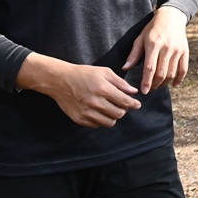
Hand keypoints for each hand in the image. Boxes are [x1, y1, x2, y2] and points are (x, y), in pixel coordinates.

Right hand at [16, 53, 141, 127]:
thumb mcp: (104, 72)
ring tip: (110, 108)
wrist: (60, 81)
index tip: (137, 105)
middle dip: (123, 110)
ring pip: (109, 122)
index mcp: (103, 88)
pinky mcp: (80, 119)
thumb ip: (120, 82)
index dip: (134, 104)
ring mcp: (86, 112)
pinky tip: (99, 111)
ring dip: (113, 116)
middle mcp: (95, 102)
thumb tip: (133, 92)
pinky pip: (97, 125)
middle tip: (121, 105)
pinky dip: (101, 120)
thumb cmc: (84, 74)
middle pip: (119, 114)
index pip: (124, 102)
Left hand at [123, 6, 189, 93]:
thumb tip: (125, 68)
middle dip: (155, 85)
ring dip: (164, 83)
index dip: (147, 81)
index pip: (149, 67)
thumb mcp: (140, 38)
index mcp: (153, 44)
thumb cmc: (152, 29)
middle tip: (149, 89)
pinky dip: (179, 79)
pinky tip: (173, 85)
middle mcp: (166, 48)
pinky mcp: (185, 51)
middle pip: (161, 73)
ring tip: (158, 86)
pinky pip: (183, 69)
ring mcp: (177, 50)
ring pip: (171, 73)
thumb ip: (133, 54)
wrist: (171, 17)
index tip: (144, 91)